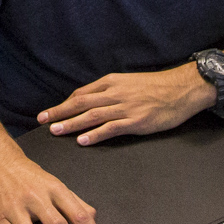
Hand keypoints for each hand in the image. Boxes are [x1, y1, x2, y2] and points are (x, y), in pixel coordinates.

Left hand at [39, 66, 214, 144]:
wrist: (181, 89)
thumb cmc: (156, 87)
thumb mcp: (129, 83)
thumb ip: (110, 91)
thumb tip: (91, 102)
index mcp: (112, 82)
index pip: (81, 94)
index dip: (63, 104)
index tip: (49, 113)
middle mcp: (115, 93)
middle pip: (81, 103)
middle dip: (59, 112)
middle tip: (42, 121)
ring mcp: (125, 107)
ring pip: (92, 116)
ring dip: (72, 123)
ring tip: (56, 131)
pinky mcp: (136, 121)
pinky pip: (111, 128)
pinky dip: (95, 134)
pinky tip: (83, 140)